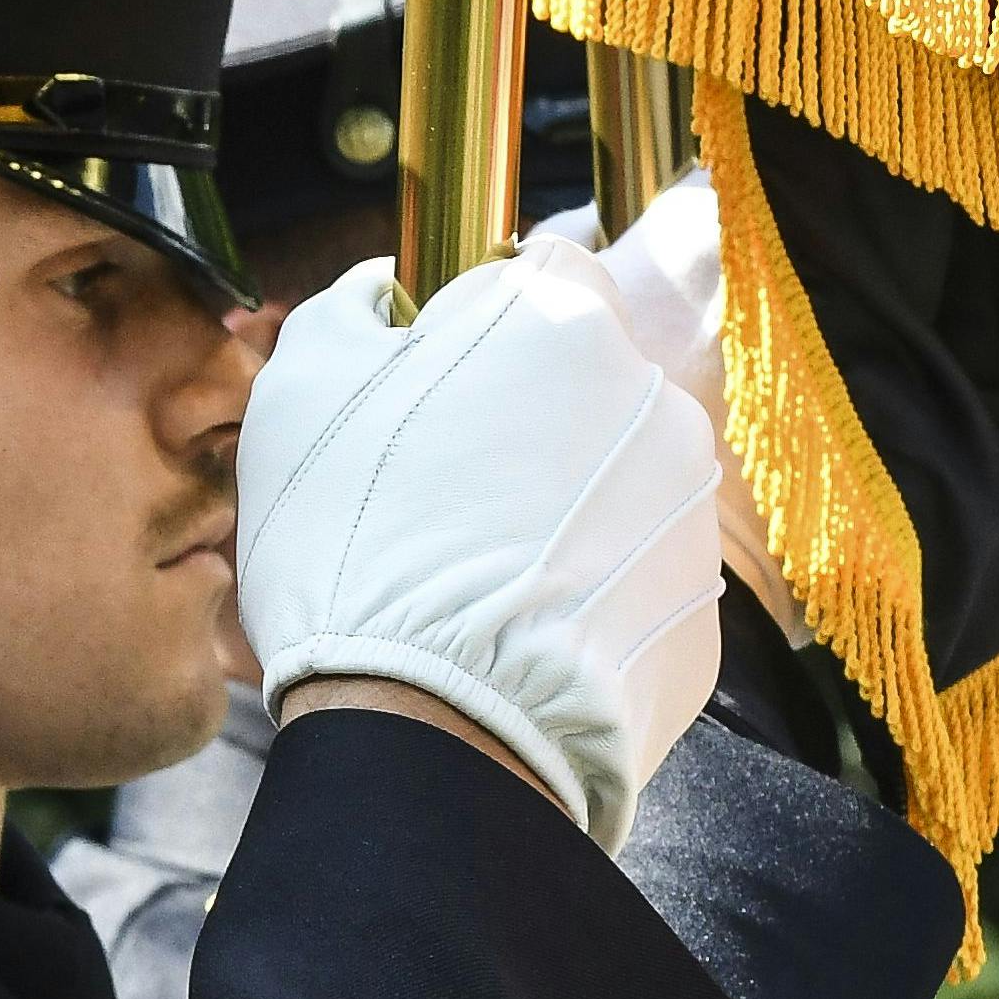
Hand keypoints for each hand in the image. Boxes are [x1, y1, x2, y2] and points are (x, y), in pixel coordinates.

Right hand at [235, 247, 724, 846]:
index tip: (433, 378)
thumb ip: (345, 310)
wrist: (432, 733)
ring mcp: (689, 507)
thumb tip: (379, 286)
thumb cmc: (352, 548)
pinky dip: (583, 586)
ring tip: (472, 571)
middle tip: (440, 488)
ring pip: (614, 474)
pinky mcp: (700, 605)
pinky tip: (514, 627)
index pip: (546, 266)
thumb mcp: (298, 396)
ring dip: (557, 502)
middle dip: (524, 414)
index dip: (479, 319)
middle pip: (586, 378)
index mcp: (561, 322)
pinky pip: (631, 569)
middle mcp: (652, 399)